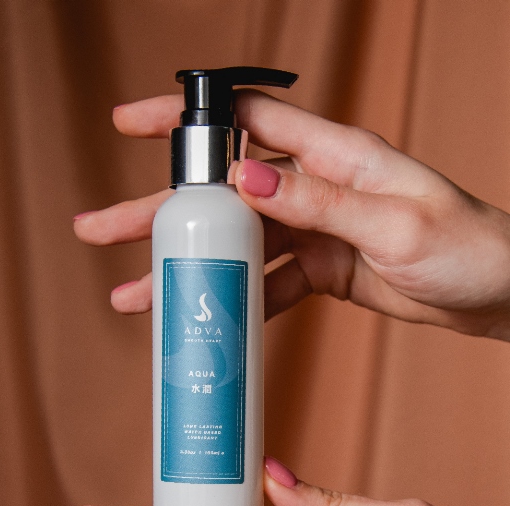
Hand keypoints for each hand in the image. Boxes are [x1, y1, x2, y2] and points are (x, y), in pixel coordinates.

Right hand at [73, 91, 509, 340]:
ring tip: (135, 294)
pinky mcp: (316, 268)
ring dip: (183, 268)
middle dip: (157, 211)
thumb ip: (322, 201)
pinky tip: (203, 319)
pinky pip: (262, 283)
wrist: (498, 296)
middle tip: (100, 229)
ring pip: (231, 244)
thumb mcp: (397, 224)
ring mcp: (311, 229)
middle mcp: (313, 187)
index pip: (244, 120)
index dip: (184, 121)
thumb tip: (247, 178)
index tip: (131, 125)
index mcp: (333, 156)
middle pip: (218, 193)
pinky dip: (232, 301)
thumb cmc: (469, 249)